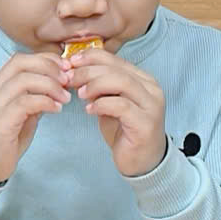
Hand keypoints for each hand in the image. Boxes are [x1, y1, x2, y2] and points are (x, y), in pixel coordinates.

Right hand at [0, 53, 70, 184]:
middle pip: (21, 64)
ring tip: (65, 98)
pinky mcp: (0, 123)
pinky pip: (25, 103)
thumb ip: (35, 96)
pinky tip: (57, 110)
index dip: (45, 59)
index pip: (19, 59)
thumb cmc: (5, 139)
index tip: (65, 68)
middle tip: (68, 80)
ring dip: (51, 86)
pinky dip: (45, 102)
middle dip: (49, 68)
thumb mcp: (23, 113)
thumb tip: (58, 83)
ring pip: (24, 80)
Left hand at [66, 47, 166, 177]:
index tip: (70, 62)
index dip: (91, 57)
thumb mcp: (110, 103)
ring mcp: (151, 106)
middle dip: (88, 71)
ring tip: (79, 94)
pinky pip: (121, 106)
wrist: (142, 162)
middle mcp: (151, 89)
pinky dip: (102, 104)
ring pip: (121, 83)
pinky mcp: (146, 123)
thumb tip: (74, 70)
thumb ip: (100, 87)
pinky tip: (89, 110)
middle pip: (117, 69)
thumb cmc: (125, 131)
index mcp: (143, 80)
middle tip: (69, 78)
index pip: (116, 59)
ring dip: (95, 85)